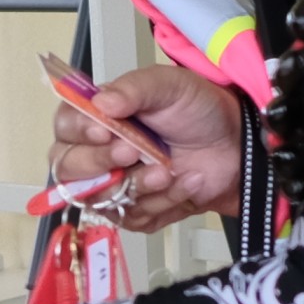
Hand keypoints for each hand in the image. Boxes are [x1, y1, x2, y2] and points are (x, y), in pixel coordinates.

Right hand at [50, 64, 246, 232]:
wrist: (237, 145)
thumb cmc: (199, 111)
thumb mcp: (169, 86)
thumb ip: (133, 88)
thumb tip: (101, 102)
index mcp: (97, 118)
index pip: (65, 127)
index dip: (78, 132)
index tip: (102, 130)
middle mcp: (97, 154)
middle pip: (69, 170)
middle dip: (101, 164)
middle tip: (132, 152)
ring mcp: (115, 186)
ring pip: (101, 198)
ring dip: (138, 184)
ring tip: (169, 168)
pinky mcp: (136, 212)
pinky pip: (134, 217)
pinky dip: (164, 201)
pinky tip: (184, 182)